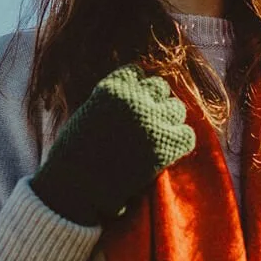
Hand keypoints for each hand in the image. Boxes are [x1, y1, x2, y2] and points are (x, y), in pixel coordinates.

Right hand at [30, 63, 195, 225]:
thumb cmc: (74, 154)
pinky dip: (180, 142)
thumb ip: (112, 102)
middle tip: (145, 124)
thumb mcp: (88, 114)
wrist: (75, 188)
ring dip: (169, 121)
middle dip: (154, 103)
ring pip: (176, 109)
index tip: (129, 106)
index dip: (134, 90)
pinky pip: (187, 136)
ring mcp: (151, 122)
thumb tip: (137, 96)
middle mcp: (134, 100)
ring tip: (157, 138)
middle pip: (160, 87)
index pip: (136, 73)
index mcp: (112, 89)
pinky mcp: (164, 147)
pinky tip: (168, 152)